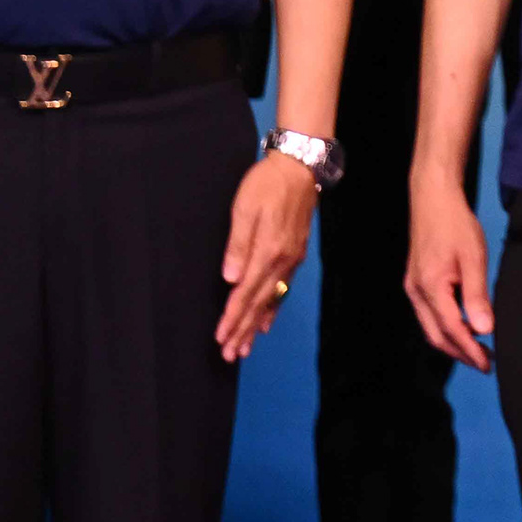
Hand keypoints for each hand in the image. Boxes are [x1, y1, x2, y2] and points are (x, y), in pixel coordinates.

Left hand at [215, 155, 317, 361]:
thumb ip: (238, 245)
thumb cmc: (266, 184)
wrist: (300, 167)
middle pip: (260, 302)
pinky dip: (273, 308)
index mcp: (267, 251)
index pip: (246, 293)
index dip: (233, 318)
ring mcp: (292, 259)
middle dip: (244, 329)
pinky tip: (267, 320)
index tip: (222, 339)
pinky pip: (283, 288)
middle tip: (230, 354)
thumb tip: (231, 279)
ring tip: (246, 346)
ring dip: (257, 324)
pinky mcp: (296, 253)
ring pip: (273, 299)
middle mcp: (282, 261)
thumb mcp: (244, 209)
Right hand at [407, 174, 499, 370]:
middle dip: (460, 352)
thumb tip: (484, 330)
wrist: (432, 198)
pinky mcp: (415, 281)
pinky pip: (429, 314)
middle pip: (436, 335)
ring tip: (478, 349)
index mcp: (430, 288)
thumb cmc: (455, 224)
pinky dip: (446, 326)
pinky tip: (463, 325)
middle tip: (485, 363)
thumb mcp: (473, 258)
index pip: (451, 330)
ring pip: (430, 327)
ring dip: (453, 341)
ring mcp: (413, 287)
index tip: (487, 364)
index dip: (469, 350)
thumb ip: (477, 295)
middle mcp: (416, 292)